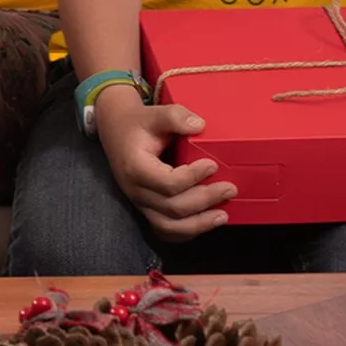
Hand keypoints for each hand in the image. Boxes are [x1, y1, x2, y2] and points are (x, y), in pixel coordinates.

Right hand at [94, 89, 236, 240]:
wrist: (116, 130)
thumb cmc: (137, 123)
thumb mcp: (153, 113)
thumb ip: (175, 116)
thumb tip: (200, 125)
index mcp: (135, 167)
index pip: (168, 183)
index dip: (194, 177)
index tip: (213, 165)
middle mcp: (135, 190)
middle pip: (173, 208)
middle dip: (205, 200)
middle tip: (230, 188)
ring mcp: (139, 203)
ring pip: (169, 227)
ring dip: (199, 224)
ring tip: (223, 215)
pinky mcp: (146, 209)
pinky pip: (166, 231)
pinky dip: (187, 232)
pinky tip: (206, 223)